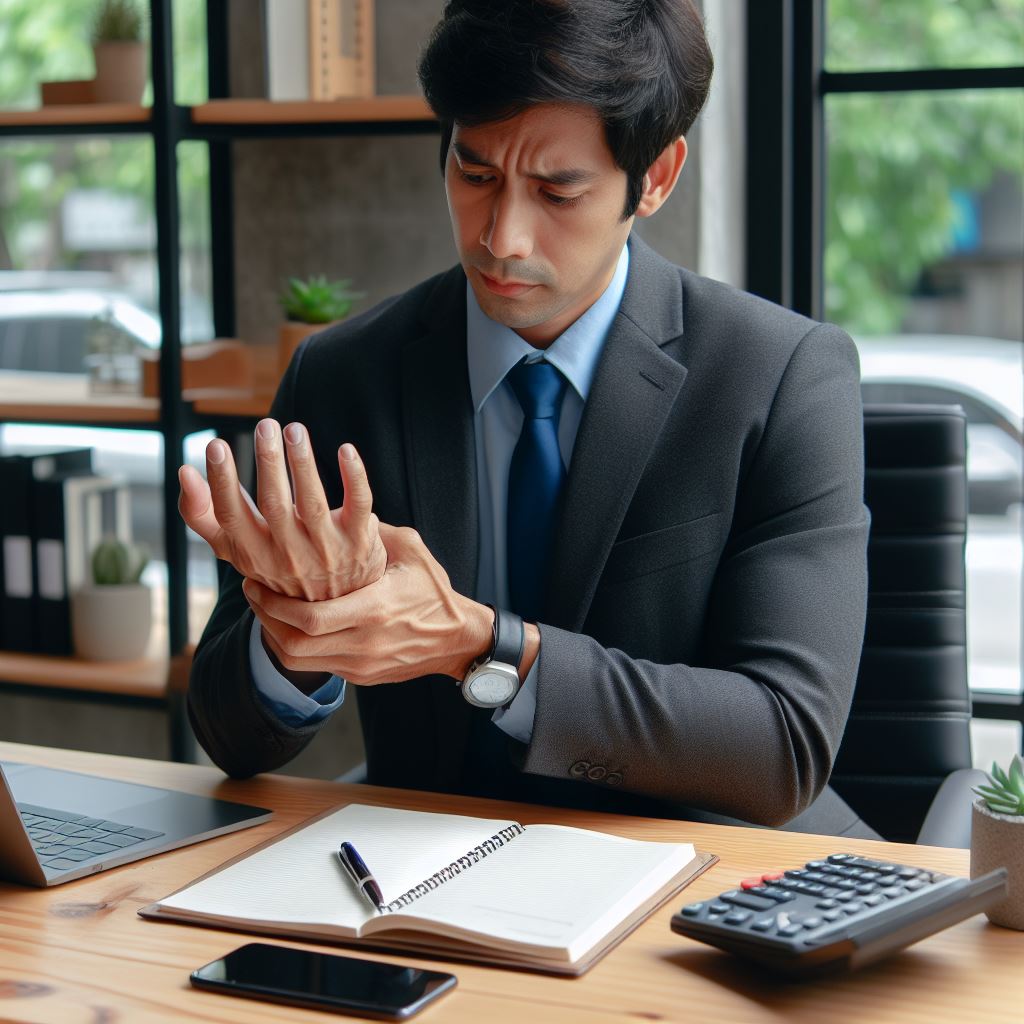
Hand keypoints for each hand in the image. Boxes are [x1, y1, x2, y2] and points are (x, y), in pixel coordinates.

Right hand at [178, 420, 385, 601]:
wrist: (336, 606)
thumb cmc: (278, 564)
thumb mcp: (235, 548)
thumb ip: (203, 515)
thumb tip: (183, 471)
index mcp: (255, 554)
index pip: (233, 517)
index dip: (222, 482)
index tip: (216, 444)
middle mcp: (290, 555)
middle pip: (275, 505)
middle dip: (268, 462)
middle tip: (266, 424)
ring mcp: (328, 551)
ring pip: (313, 502)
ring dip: (303, 462)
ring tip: (294, 429)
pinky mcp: (360, 541)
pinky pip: (359, 504)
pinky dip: (354, 476)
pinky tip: (345, 449)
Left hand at [241, 523, 493, 683]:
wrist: (458, 640)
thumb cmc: (434, 591)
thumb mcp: (410, 551)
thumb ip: (373, 530)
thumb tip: (337, 506)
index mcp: (374, 610)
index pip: (309, 618)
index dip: (273, 603)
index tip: (255, 580)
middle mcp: (363, 642)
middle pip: (294, 644)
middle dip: (264, 619)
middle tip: (251, 592)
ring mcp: (361, 664)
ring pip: (299, 660)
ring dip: (274, 635)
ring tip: (264, 609)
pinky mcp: (360, 675)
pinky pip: (316, 665)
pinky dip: (296, 646)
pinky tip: (289, 624)